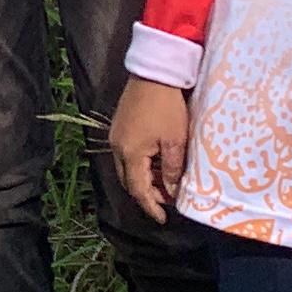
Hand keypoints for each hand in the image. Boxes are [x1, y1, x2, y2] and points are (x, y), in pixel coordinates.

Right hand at [109, 78, 191, 218]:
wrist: (153, 73)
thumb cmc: (167, 107)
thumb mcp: (175, 140)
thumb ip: (172, 169)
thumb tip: (170, 190)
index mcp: (130, 153)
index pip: (138, 190)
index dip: (151, 206)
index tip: (163, 219)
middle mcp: (117, 147)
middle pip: (128, 181)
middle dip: (146, 195)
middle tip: (167, 201)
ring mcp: (116, 136)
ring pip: (126, 168)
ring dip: (144, 179)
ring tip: (165, 183)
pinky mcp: (119, 127)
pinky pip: (126, 155)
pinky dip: (140, 165)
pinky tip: (156, 163)